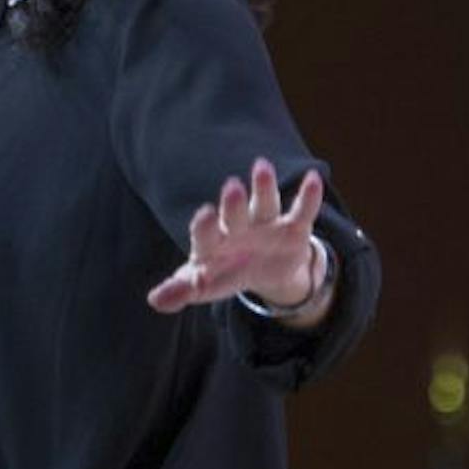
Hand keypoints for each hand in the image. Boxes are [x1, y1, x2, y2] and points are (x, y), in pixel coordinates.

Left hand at [145, 157, 324, 313]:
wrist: (264, 270)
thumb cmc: (225, 273)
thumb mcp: (204, 286)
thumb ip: (181, 290)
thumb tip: (154, 301)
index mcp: (213, 242)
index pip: (205, 233)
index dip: (205, 226)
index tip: (205, 215)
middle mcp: (238, 226)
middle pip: (235, 214)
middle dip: (233, 204)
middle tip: (231, 188)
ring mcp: (266, 224)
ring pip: (264, 203)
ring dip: (264, 187)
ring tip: (262, 167)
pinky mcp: (293, 227)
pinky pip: (301, 210)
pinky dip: (308, 196)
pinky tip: (313, 179)